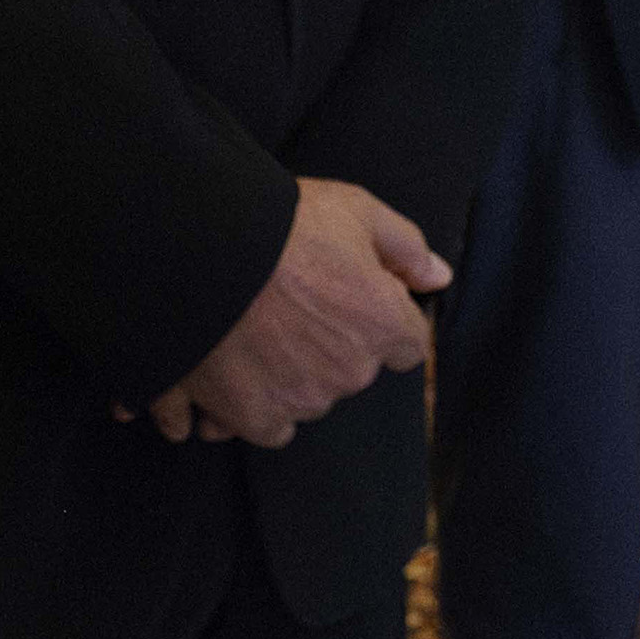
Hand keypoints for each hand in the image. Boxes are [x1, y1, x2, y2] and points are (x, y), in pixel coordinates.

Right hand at [151, 178, 443, 448]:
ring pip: (307, 397)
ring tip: (254, 333)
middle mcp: (348, 372)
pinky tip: (229, 373)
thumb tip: (438, 276)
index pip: (407, 344)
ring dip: (289, 376)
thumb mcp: (356, 212)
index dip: (379, 318)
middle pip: (352, 370)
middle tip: (293, 305)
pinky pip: (261, 427)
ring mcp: (298, 400)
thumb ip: (405, 248)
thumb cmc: (283, 225)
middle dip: (331, 346)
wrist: (201, 250)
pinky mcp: (249, 416)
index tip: (349, 298)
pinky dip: (245, 407)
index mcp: (382, 325)